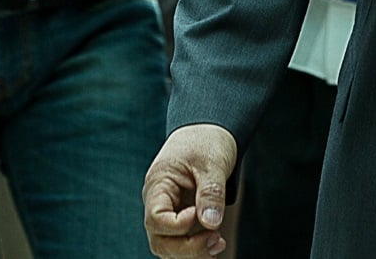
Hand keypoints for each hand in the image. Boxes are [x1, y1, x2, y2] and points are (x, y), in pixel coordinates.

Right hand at [144, 123, 238, 257]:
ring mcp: (168, 212)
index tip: (200, 215)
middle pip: (159, 240)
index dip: (178, 226)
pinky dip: (197, 248)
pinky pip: (182, 241)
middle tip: (217, 240)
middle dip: (187, 248)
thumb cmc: (206, 141)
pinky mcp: (181, 217)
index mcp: (158, 185)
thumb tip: (211, 223)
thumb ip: (211, 192)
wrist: (208, 130)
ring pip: (169, 245)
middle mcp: (158, 202)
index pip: (156, 219)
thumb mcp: (212, 163)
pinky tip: (216, 245)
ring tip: (219, 243)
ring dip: (192, 251)